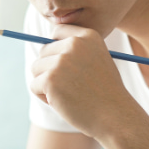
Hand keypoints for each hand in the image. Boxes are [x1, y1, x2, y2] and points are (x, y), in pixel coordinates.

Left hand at [29, 24, 129, 138]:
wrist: (114, 116)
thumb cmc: (106, 93)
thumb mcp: (97, 62)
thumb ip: (76, 52)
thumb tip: (44, 48)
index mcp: (88, 36)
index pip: (57, 32)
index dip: (56, 49)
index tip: (64, 65)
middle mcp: (74, 44)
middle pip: (44, 51)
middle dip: (50, 69)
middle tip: (69, 86)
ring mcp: (61, 61)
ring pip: (36, 68)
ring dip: (46, 84)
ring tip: (68, 94)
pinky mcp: (50, 79)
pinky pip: (34, 86)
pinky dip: (44, 97)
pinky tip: (64, 103)